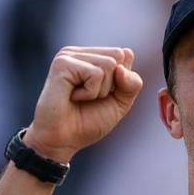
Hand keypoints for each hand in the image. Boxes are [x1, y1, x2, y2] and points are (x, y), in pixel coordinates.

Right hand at [26, 47, 144, 161]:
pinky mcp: (62, 64)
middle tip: (89, 98)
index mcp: (90, 57)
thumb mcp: (120, 103)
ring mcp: (68, 56)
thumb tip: (122, 62)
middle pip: (118, 55)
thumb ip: (132, 83)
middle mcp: (79, 53)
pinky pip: (95, 74)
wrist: (61, 141)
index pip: (124, 54)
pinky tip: (72, 97)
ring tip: (80, 98)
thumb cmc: (86, 122)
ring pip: (109, 64)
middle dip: (111, 84)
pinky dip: (90, 93)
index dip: (121, 81)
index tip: (100, 96)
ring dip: (99, 91)